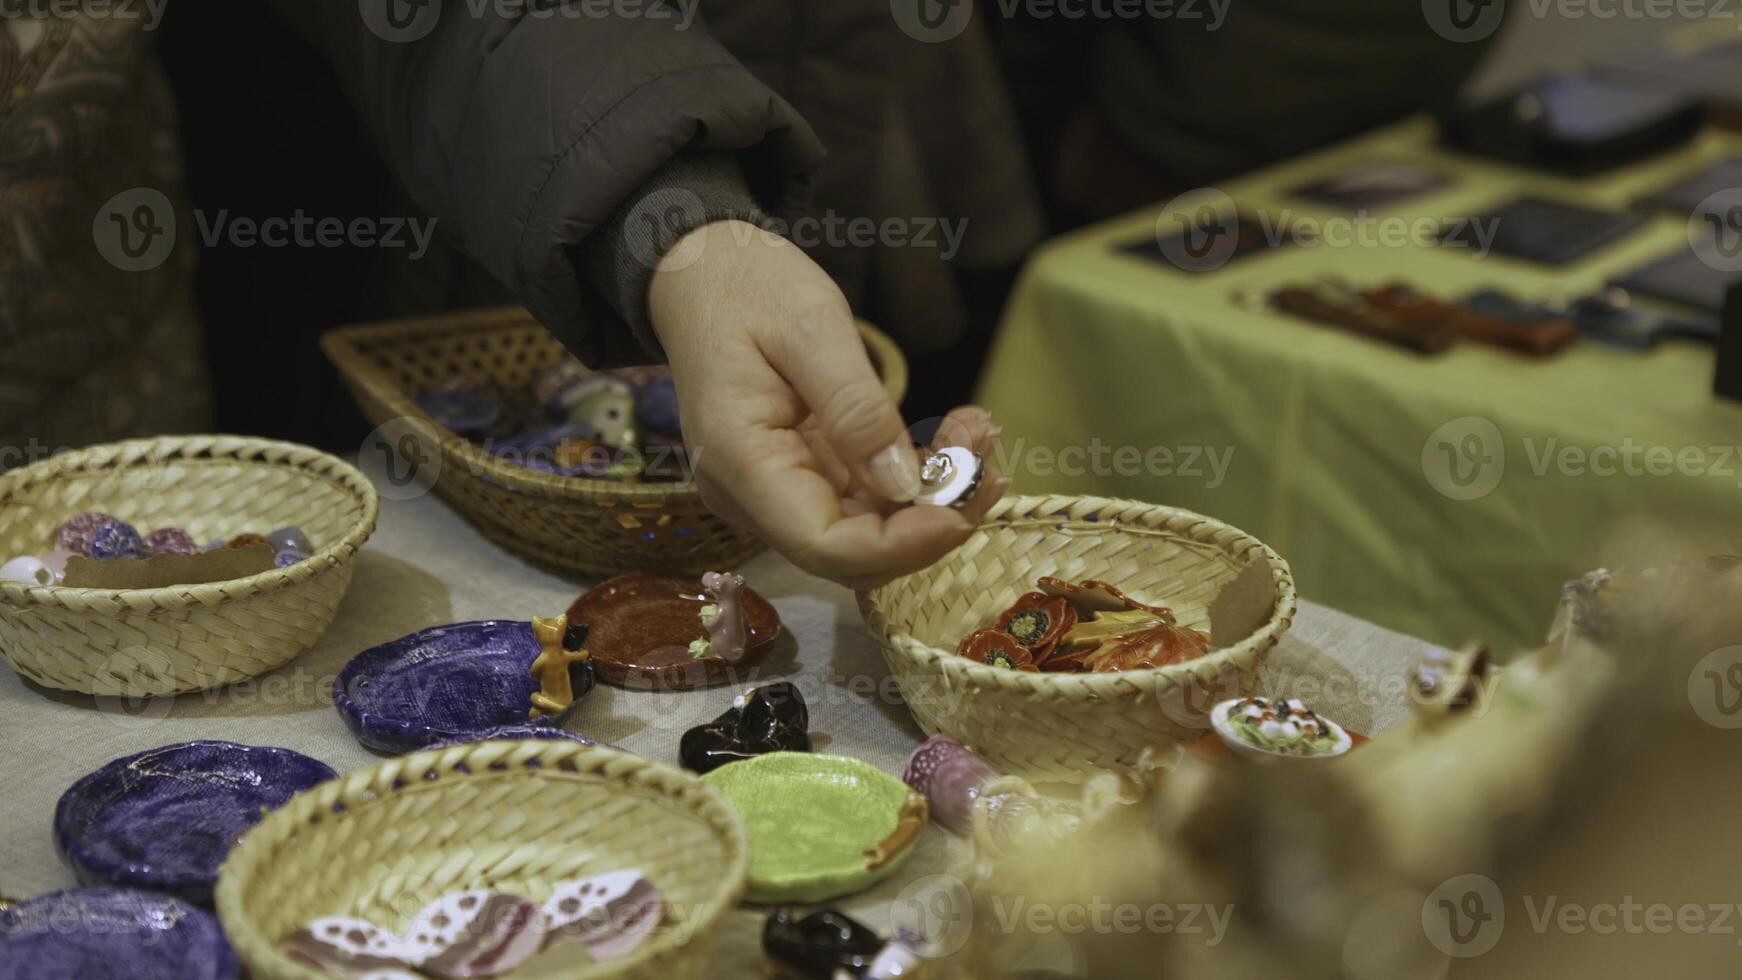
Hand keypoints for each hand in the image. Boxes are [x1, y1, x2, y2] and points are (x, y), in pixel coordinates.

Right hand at [648, 220, 1007, 590]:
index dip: (901, 544)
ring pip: (866, 533)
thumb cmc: (746, 285)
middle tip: (988, 461)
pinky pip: (863, 501)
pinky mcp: (798, 476)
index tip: (963, 507)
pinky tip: (953, 439)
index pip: (824, 545)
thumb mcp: (811, 326)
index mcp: (741, 462)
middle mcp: (751, 495)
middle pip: (851, 553)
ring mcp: (773, 491)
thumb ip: (855, 408)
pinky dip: (913, 479)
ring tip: (977, 434)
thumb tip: (903, 485)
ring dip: (932, 499)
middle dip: (929, 522)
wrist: (701, 270)